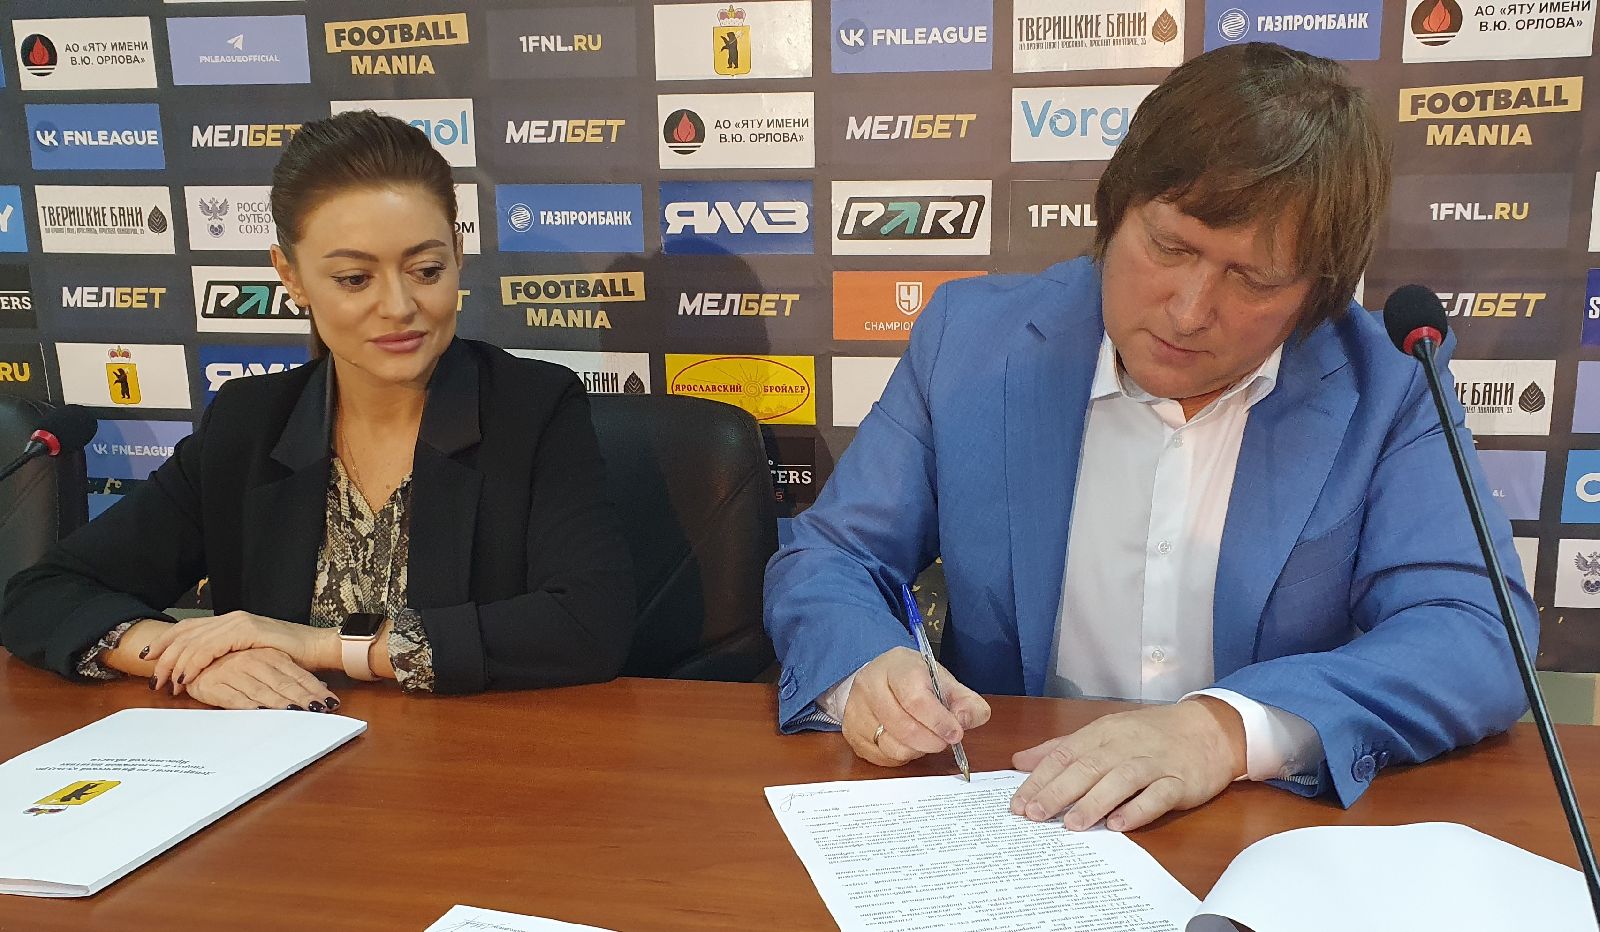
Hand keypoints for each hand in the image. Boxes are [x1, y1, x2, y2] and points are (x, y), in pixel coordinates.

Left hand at [145, 611, 334, 694]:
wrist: (317, 648)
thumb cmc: (290, 656)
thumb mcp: (251, 655)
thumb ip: (229, 656)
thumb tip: (204, 671)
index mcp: (230, 622)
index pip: (188, 627)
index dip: (165, 641)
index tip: (149, 659)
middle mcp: (231, 618)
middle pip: (185, 633)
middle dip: (164, 657)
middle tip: (154, 680)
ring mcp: (238, 623)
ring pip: (193, 641)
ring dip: (175, 664)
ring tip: (167, 684)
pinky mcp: (246, 631)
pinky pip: (209, 648)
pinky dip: (193, 663)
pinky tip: (185, 676)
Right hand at [181, 647, 339, 711]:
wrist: (194, 658)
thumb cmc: (235, 663)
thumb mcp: (267, 663)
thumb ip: (290, 675)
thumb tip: (320, 687)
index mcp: (270, 655)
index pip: (297, 674)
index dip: (314, 689)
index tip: (330, 702)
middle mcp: (254, 661)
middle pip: (284, 684)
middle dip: (304, 698)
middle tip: (320, 711)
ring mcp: (234, 672)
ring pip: (262, 691)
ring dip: (281, 703)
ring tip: (298, 713)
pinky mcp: (215, 685)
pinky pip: (235, 698)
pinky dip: (250, 706)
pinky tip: (262, 713)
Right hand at [842, 646, 990, 766]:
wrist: (878, 678)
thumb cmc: (913, 680)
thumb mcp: (944, 681)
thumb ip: (966, 701)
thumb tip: (965, 720)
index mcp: (896, 667)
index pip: (916, 700)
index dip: (939, 721)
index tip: (956, 733)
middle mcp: (870, 686)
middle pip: (904, 727)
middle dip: (932, 741)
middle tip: (944, 740)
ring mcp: (857, 711)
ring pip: (893, 747)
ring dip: (918, 750)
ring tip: (926, 738)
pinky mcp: (852, 734)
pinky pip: (882, 758)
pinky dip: (902, 756)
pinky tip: (908, 742)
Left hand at [1009, 697, 1245, 831]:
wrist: (1209, 730)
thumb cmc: (1149, 735)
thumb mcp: (1103, 733)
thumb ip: (1061, 748)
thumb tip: (1020, 762)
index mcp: (1102, 732)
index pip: (1065, 754)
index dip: (1040, 779)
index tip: (1019, 803)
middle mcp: (1125, 745)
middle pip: (1087, 767)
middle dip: (1058, 792)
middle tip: (1034, 815)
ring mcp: (1154, 762)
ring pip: (1120, 780)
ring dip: (1094, 802)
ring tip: (1071, 825)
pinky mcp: (1179, 781)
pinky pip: (1157, 795)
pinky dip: (1138, 809)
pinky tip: (1119, 825)